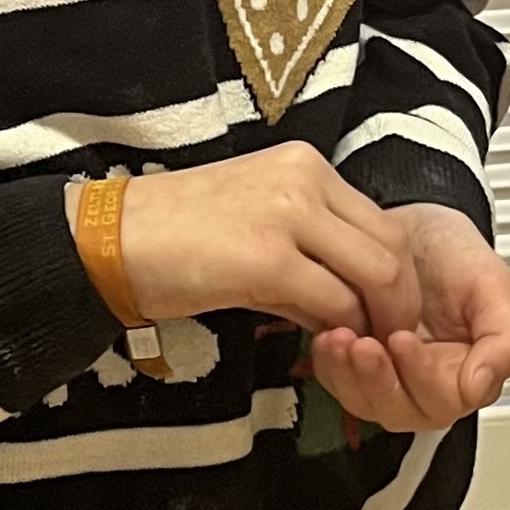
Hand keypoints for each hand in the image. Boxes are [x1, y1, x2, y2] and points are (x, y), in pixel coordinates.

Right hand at [113, 146, 425, 340]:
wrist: (110, 239)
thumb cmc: (175, 235)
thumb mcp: (255, 221)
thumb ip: (308, 246)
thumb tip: (350, 298)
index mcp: (304, 165)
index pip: (383, 220)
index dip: (397, 273)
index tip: (386, 310)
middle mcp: (305, 178)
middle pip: (392, 245)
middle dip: (400, 300)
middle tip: (386, 336)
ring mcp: (288, 214)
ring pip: (375, 273)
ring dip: (376, 319)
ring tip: (357, 344)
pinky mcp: (267, 258)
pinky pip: (333, 302)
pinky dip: (337, 330)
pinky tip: (318, 342)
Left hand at [308, 205, 509, 432]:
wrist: (414, 229)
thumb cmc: (454, 254)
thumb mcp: (493, 283)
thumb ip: (504, 340)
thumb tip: (481, 385)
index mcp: (469, 372)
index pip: (446, 399)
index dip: (422, 376)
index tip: (402, 340)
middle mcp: (429, 384)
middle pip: (404, 410)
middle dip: (379, 380)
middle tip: (363, 343)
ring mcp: (392, 379)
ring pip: (368, 403)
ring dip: (350, 376)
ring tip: (340, 337)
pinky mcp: (357, 369)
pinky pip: (339, 385)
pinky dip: (330, 366)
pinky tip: (329, 336)